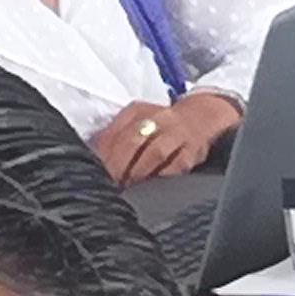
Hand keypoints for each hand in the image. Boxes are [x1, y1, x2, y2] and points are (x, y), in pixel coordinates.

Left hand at [91, 94, 241, 182]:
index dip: (104, 153)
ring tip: (126, 185)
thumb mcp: (137, 118)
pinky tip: (149, 186)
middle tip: (109, 181)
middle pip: (133, 141)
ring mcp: (177, 134)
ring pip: (154, 153)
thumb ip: (115, 133)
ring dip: (137, 172)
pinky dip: (160, 177)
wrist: (201, 116)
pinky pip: (174, 167)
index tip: (94, 170)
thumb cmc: (161, 123)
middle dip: (117, 165)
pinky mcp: (192, 151)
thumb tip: (92, 153)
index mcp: (139, 110)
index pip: (116, 131)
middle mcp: (159, 118)